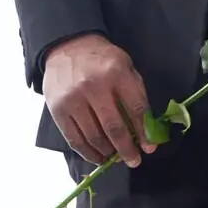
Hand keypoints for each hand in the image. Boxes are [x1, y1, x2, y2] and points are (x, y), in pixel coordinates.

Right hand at [42, 34, 156, 167]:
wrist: (68, 47)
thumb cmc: (102, 60)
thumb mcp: (125, 67)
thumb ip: (136, 94)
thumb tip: (147, 129)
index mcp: (116, 73)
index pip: (136, 109)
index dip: (144, 132)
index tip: (149, 148)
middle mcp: (94, 86)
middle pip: (114, 128)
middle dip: (127, 149)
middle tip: (134, 160)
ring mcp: (73, 99)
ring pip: (94, 137)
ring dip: (108, 153)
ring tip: (117, 159)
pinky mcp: (58, 110)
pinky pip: (74, 139)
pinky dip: (88, 153)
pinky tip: (98, 158)